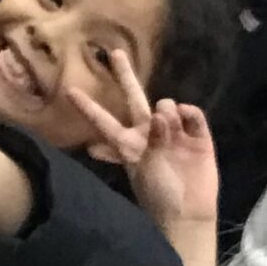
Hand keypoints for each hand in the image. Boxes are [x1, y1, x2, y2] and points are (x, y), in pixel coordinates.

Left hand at [67, 52, 217, 226]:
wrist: (188, 212)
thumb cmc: (158, 194)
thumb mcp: (144, 169)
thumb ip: (151, 139)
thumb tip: (161, 112)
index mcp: (128, 143)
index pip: (103, 122)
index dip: (88, 108)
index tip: (69, 92)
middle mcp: (148, 132)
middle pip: (134, 97)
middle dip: (125, 75)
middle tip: (115, 53)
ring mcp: (173, 131)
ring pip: (166, 105)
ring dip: (165, 114)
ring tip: (169, 134)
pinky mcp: (197, 134)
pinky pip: (191, 113)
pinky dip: (188, 114)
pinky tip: (185, 122)